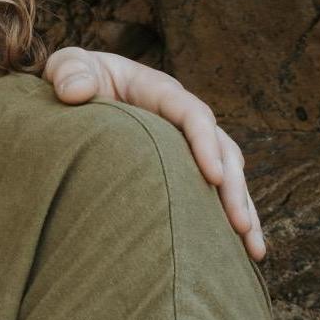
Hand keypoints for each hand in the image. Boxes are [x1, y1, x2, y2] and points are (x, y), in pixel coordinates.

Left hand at [42, 49, 264, 259]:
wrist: (72, 91)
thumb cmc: (71, 77)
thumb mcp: (66, 65)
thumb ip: (69, 72)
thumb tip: (75, 92)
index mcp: (160, 92)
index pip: (194, 116)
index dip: (206, 145)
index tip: (212, 179)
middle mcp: (182, 119)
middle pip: (223, 151)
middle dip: (234, 190)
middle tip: (240, 228)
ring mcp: (185, 146)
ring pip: (227, 176)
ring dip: (242, 211)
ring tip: (254, 250)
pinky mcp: (180, 169)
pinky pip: (211, 194)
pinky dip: (226, 220)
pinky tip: (240, 254)